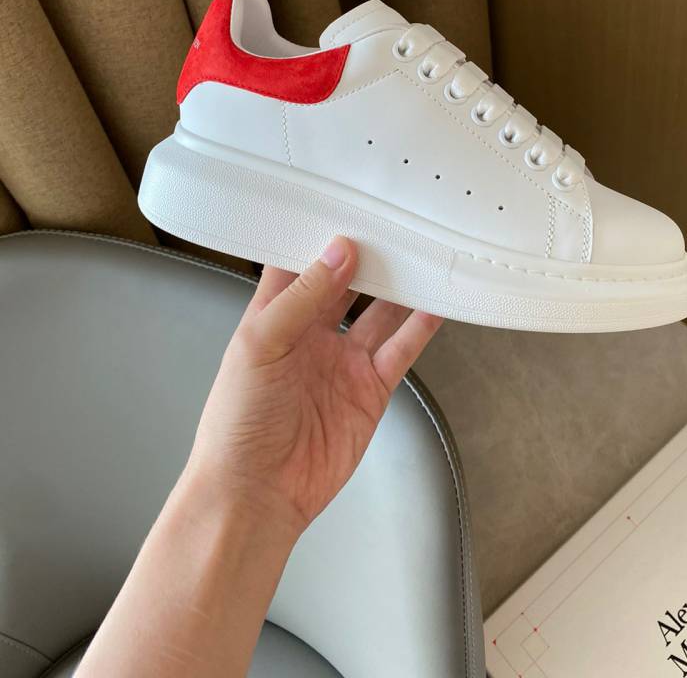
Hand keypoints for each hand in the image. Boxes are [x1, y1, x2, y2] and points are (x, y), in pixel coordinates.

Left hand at [184, 236, 441, 540]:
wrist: (257, 495)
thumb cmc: (238, 421)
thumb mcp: (260, 345)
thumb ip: (303, 297)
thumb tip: (340, 250)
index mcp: (274, 315)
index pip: (298, 261)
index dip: (319, 232)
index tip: (345, 200)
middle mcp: (311, 332)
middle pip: (347, 281)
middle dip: (369, 253)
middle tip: (397, 219)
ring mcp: (344, 361)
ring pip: (381, 311)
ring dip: (401, 284)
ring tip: (426, 250)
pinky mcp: (371, 389)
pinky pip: (401, 349)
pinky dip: (421, 325)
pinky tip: (438, 301)